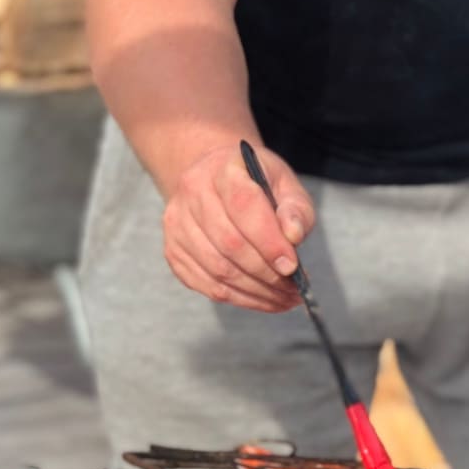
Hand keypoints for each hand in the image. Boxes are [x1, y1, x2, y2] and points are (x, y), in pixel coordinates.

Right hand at [162, 141, 314, 312]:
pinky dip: (237, 298)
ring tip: (284, 298)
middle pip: (229, 243)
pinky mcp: (173, 249)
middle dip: (266, 273)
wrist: (216, 179)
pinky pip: (205, 283)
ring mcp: (177, 222)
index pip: (244, 206)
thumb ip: (295, 208)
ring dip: (255, 291)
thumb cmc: (257, 184)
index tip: (292, 266)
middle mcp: (193, 192)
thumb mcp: (285, 184)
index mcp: (223, 168)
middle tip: (294, 290)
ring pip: (217, 268)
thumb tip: (294, 235)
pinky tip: (262, 299)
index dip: (269, 241)